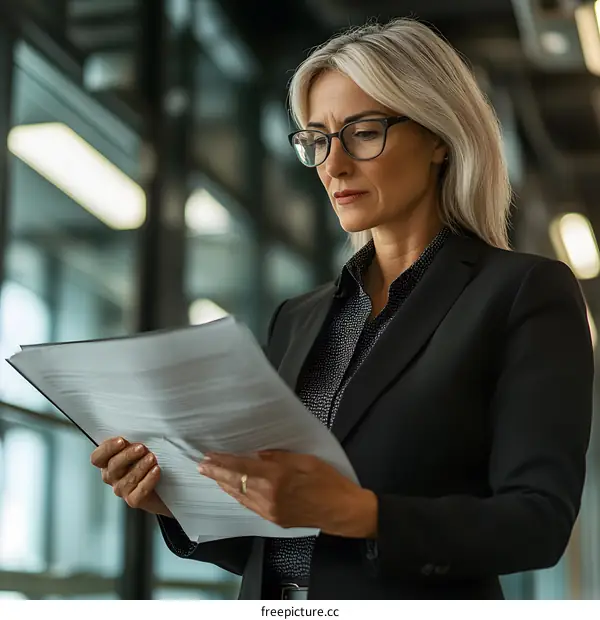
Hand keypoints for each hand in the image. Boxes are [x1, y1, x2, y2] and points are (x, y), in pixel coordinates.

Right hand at [90, 437, 172, 517]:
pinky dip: (148, 481)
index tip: (121, 441)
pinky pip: (138, 492)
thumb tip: (140, 424)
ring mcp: (122, 489)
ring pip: (127, 479)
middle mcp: (112, 476)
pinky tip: (156, 471)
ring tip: (152, 458)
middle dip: (127, 456)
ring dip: (140, 467)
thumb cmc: (152, 458)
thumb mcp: (142, 446)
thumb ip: (135, 439)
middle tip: (141, 448)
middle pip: (113, 466)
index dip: (107, 449)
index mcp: (109, 461)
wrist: (168, 482)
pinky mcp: (135, 500)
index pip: (97, 457)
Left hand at [198, 451, 376, 537]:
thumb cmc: (328, 481)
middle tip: (202, 465)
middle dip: (217, 473)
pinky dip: (237, 496)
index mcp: (276, 477)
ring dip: (224, 484)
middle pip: (235, 483)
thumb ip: (277, 457)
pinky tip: (233, 490)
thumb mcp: (304, 459)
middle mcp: (269, 496)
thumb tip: (257, 455)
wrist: (342, 510)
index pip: (241, 468)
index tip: (209, 457)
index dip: (223, 462)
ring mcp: (270, 510)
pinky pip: (249, 506)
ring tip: (213, 475)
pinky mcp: (274, 519)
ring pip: (239, 496)